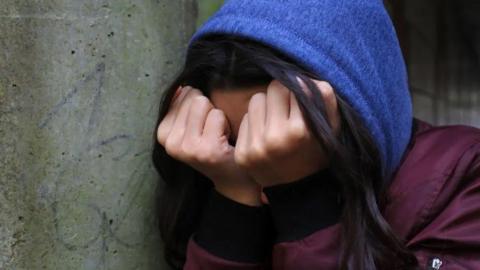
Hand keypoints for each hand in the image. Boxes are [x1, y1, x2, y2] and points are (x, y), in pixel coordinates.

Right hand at [157, 86, 261, 205]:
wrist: (233, 177)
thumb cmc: (213, 146)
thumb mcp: (190, 127)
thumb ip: (182, 106)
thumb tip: (182, 86)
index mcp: (163, 135)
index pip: (181, 95)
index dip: (197, 108)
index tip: (201, 127)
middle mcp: (171, 143)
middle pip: (193, 98)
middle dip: (207, 111)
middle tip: (211, 132)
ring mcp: (188, 148)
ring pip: (204, 104)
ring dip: (216, 117)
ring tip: (217, 135)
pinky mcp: (206, 149)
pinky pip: (217, 115)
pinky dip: (226, 124)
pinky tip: (225, 141)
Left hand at [234, 79, 340, 186]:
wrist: (298, 191)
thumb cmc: (317, 153)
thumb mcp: (331, 128)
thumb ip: (324, 99)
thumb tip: (304, 79)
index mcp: (299, 131)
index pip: (293, 86)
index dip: (299, 92)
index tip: (302, 104)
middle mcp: (275, 138)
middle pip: (273, 89)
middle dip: (282, 96)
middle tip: (288, 112)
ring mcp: (256, 147)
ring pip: (256, 100)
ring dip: (266, 107)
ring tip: (276, 123)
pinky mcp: (242, 154)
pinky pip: (245, 119)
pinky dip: (255, 123)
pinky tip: (265, 137)